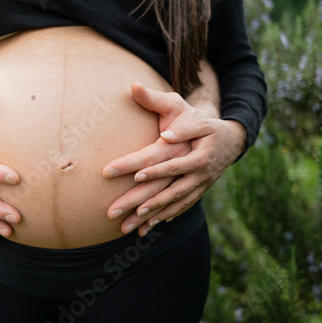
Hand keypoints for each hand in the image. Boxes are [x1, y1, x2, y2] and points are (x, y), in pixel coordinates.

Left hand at [103, 82, 245, 235]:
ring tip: (132, 226)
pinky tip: (150, 226)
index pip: (172, 165)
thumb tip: (165, 134)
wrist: (233, 142)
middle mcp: (199, 176)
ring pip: (174, 204)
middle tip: (116, 212)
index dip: (155, 171)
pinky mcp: (198, 191)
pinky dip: (166, 216)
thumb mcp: (201, 122)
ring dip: (153, 216)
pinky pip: (181, 208)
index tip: (135, 175)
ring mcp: (199, 186)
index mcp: (199, 157)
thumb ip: (184, 128)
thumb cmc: (211, 128)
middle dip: (143, 204)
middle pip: (169, 193)